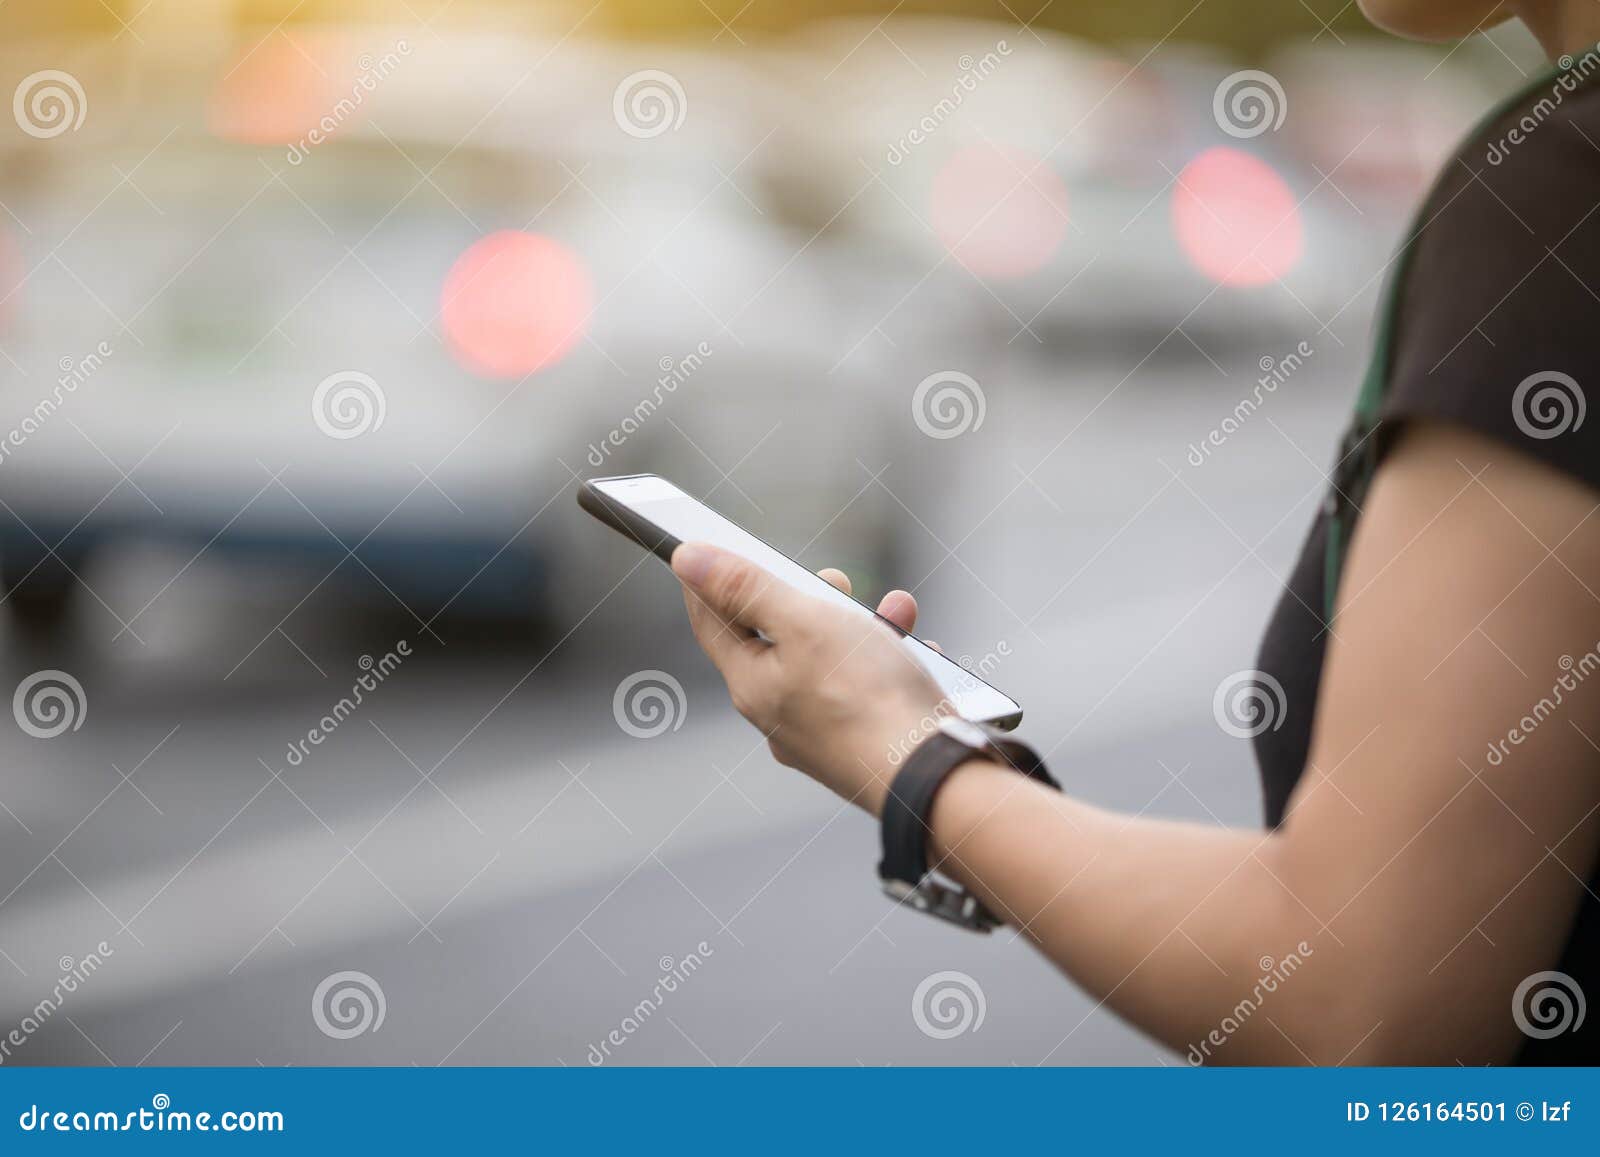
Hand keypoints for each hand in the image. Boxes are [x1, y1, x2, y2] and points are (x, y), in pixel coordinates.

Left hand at [671, 542, 948, 815]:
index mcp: (753, 687)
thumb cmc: (869, 698)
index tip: (710, 549)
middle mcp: (781, 716)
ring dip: (861, 626)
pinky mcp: (866, 743)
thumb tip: (687, 559)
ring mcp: (824, 735)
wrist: (935, 775)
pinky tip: (918, 652)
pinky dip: (890, 661)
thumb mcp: (803, 622)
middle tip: (831, 579)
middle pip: (776, 639)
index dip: (709, 581)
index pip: (712, 623)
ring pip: (831, 661)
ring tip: (893, 610)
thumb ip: (746, 587)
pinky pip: (869, 690)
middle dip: (804, 598)